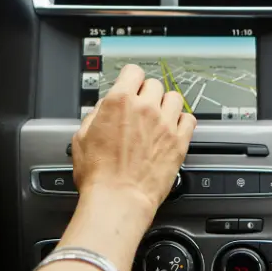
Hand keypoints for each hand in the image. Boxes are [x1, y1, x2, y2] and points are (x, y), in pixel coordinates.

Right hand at [72, 64, 196, 213]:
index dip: (130, 79)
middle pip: (154, 84)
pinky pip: (189, 119)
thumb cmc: (98, 175)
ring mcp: (165, 124)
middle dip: (147, 93)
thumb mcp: (81, 137)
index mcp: (119, 102)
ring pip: (175, 98)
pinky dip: (182, 121)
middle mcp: (145, 108)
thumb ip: (95, 116)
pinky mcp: (179, 142)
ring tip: (159, 117)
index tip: (131, 86)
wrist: (118, 199)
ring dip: (166, 105)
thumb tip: (103, 109)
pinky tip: (173, 129)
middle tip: (141, 108)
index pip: (133, 71)